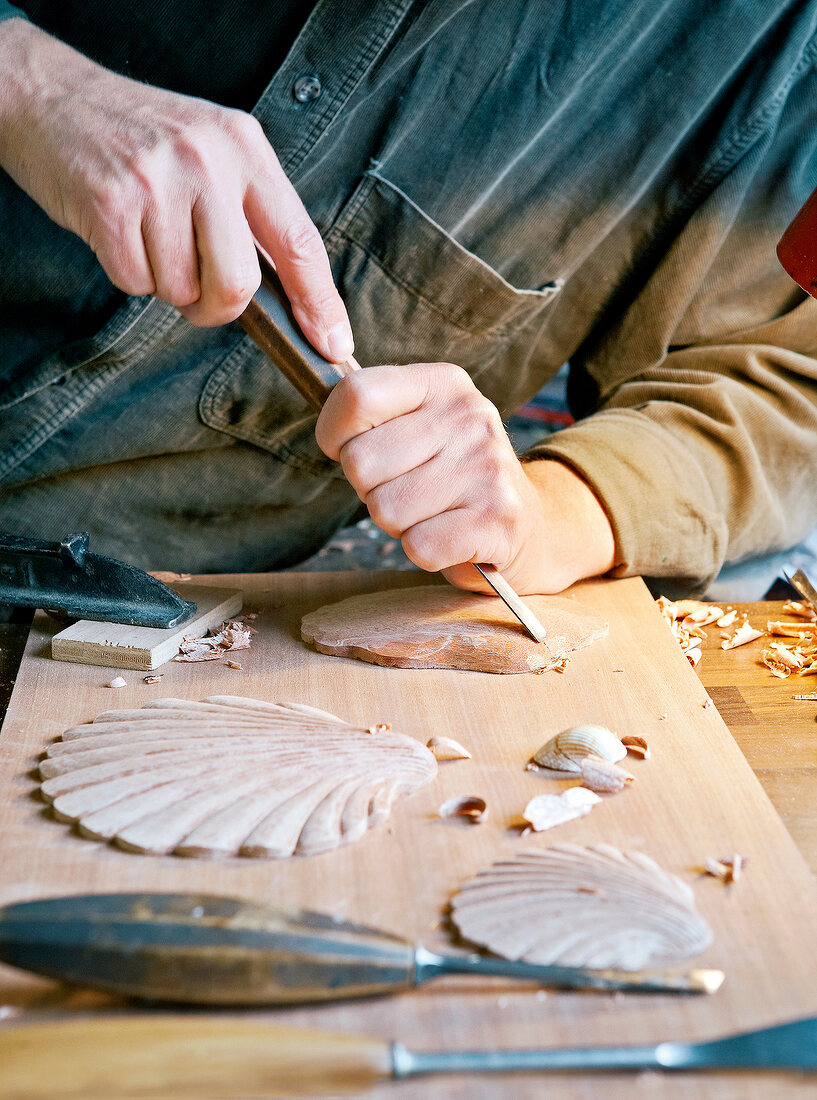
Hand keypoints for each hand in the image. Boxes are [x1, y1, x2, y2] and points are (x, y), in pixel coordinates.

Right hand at [0, 19, 352, 354]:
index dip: (320, 302)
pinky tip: (121, 231)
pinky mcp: (111, 204)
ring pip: (184, 290)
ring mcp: (158, 181)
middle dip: (219, 307)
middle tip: (198, 290)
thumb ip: (253, 215)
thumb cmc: (144, 141)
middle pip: (239, 284)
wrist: (55, 99)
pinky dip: (130, 274)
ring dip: (167, 284)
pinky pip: (137, 283)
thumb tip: (296, 300)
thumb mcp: (214, 153)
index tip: (333, 344)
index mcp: (246, 147)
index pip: (299, 240)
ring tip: (151, 237)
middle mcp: (208, 160)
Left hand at [315, 363, 616, 593]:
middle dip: (370, 489)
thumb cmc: (451, 480)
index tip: (351, 449)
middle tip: (407, 490)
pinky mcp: (497, 519)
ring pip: (384, 509)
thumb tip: (329, 431)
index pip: (356, 394)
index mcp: (445, 383)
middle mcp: (470, 416)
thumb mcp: (420, 428)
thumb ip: (372, 417)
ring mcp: (487, 467)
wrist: (528, 527)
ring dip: (398, 525)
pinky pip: (418, 546)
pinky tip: (449, 538)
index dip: (334, 433)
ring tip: (431, 514)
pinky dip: (425, 553)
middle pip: (360, 461)